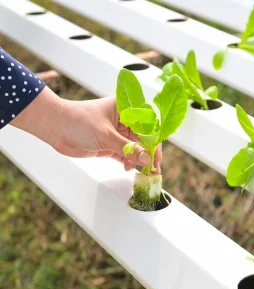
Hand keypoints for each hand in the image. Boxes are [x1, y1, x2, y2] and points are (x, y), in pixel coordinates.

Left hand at [11, 87, 161, 172]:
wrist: (55, 127)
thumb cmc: (78, 120)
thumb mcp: (106, 135)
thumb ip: (127, 148)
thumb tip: (146, 159)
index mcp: (126, 109)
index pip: (148, 126)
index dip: (154, 141)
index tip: (156, 157)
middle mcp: (124, 121)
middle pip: (143, 139)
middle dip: (148, 154)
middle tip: (153, 169)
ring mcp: (117, 133)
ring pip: (135, 148)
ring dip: (138, 160)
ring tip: (142, 172)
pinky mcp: (109, 145)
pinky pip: (124, 154)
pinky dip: (128, 162)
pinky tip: (127, 168)